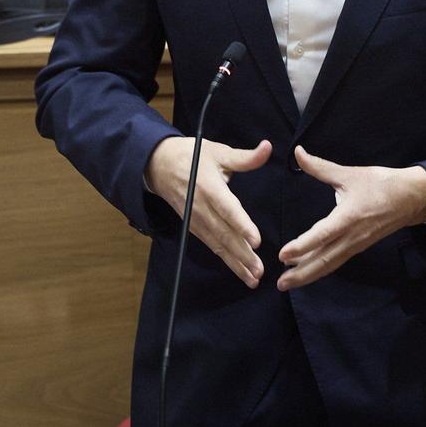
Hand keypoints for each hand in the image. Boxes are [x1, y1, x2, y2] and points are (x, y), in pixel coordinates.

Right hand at [144, 134, 272, 285]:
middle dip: (242, 254)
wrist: (158, 165)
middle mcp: (201, 207)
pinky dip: (226, 259)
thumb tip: (268, 148)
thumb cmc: (192, 155)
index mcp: (209, 186)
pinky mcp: (193, 226)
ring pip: (217, 244)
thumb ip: (245, 157)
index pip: (227, 209)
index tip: (256, 241)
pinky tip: (239, 270)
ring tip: (253, 278)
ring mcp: (195, 219)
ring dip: (235, 262)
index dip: (242, 225)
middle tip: (259, 270)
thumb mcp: (218, 151)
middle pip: (223, 233)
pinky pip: (211, 245)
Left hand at [276, 148, 425, 290]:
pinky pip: (337, 261)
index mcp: (349, 217)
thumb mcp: (350, 174)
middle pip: (324, 260)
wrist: (412, 198)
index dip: (302, 246)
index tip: (283, 255)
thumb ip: (321, 167)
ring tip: (287, 282)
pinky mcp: (359, 246)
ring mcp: (356, 244)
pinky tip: (307, 272)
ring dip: (308, 275)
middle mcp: (352, 236)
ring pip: (330, 264)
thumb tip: (298, 152)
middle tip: (279, 284)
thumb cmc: (381, 184)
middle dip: (301, 273)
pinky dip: (320, 268)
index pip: (322, 235)